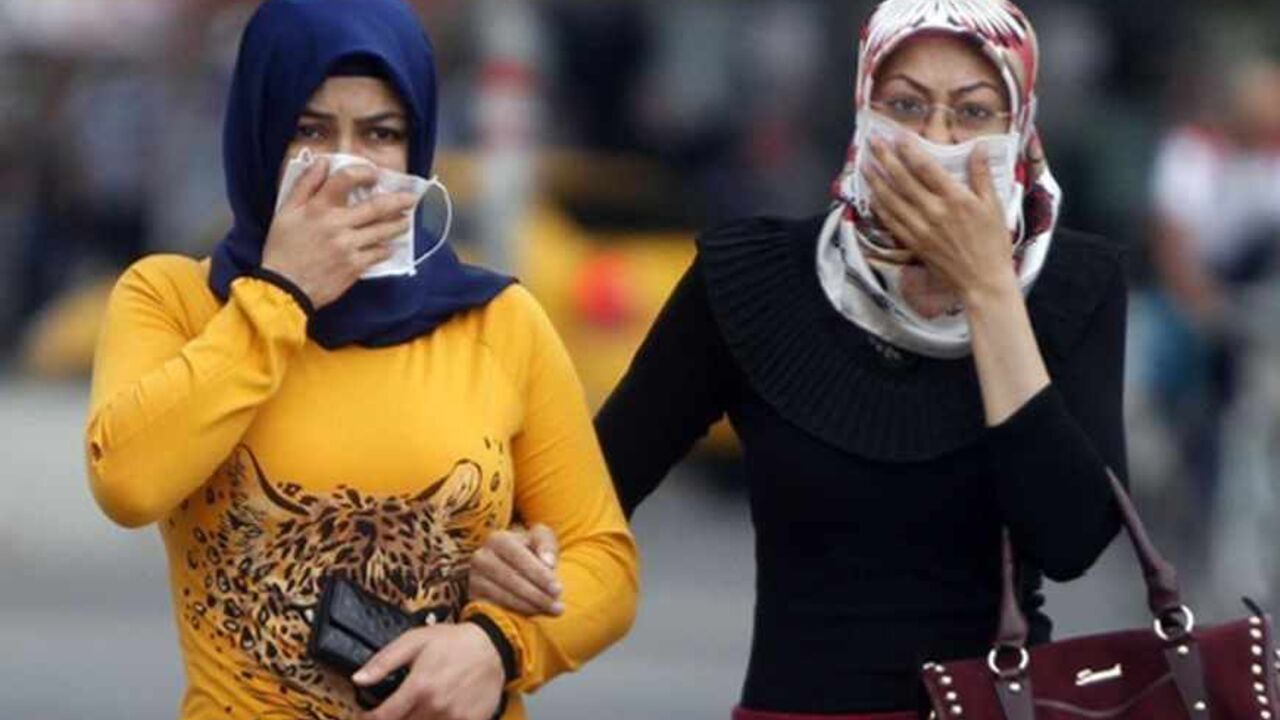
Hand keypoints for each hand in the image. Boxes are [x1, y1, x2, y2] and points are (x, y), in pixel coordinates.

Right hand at [261, 159, 418, 308]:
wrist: (284, 288)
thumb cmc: (282, 249)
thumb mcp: (286, 211)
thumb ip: (305, 184)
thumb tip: (322, 162)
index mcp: (318, 207)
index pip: (346, 179)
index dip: (364, 172)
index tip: (373, 174)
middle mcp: (336, 224)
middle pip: (376, 206)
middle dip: (399, 200)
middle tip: (411, 198)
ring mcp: (348, 246)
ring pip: (382, 231)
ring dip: (398, 224)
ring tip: (406, 221)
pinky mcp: (354, 266)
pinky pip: (378, 254)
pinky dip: (386, 249)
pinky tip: (389, 246)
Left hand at [354, 623, 504, 719]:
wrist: (493, 647)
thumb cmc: (453, 641)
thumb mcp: (415, 640)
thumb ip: (384, 661)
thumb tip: (358, 678)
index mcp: (419, 686)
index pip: (384, 717)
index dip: (369, 719)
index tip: (367, 716)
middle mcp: (436, 706)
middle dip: (394, 718)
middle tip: (395, 709)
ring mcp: (454, 717)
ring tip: (417, 709)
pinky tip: (437, 712)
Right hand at [468, 524, 562, 615]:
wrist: (510, 563)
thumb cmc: (531, 549)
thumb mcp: (541, 539)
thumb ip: (547, 546)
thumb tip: (548, 563)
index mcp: (498, 539)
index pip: (519, 557)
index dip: (539, 574)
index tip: (558, 589)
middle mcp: (481, 557)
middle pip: (510, 579)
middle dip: (537, 594)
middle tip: (558, 606)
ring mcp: (475, 578)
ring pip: (503, 595)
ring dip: (529, 606)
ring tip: (551, 611)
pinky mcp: (474, 596)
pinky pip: (495, 608)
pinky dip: (516, 612)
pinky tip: (534, 614)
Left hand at [863, 137, 1017, 305]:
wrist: (983, 281)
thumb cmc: (993, 243)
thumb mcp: (993, 205)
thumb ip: (982, 174)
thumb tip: (978, 147)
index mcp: (955, 198)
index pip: (925, 167)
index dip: (909, 150)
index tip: (897, 136)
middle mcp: (933, 211)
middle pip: (902, 179)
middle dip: (885, 158)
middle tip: (872, 141)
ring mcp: (920, 228)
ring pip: (891, 199)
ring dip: (875, 180)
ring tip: (864, 163)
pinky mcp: (913, 243)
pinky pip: (891, 221)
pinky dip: (879, 206)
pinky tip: (871, 195)